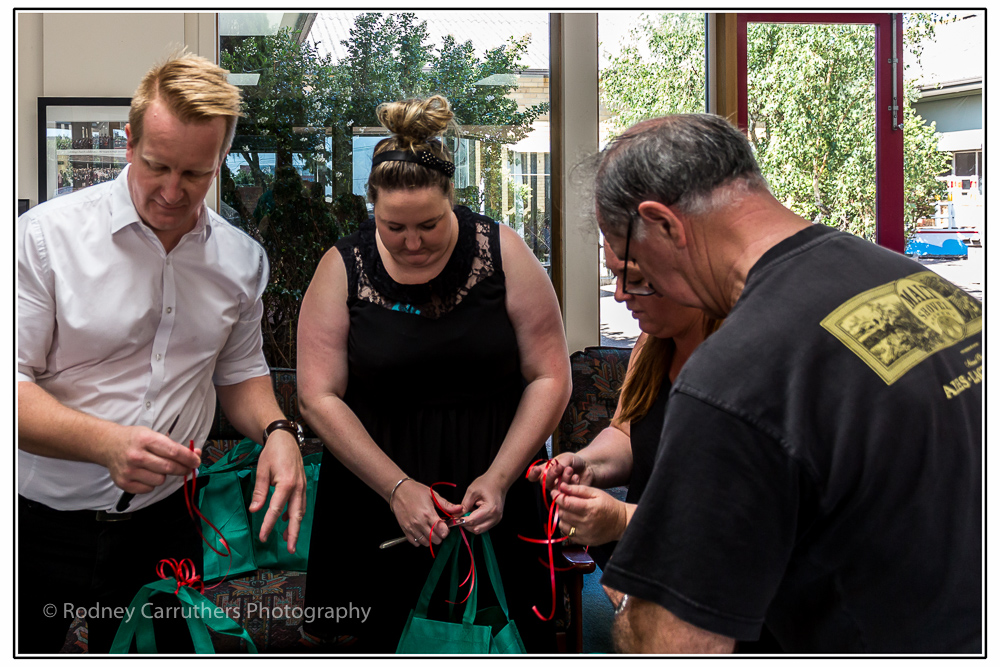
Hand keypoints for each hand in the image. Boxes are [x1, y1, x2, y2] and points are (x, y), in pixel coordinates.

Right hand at [104, 425, 201, 493]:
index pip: (173, 451)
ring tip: (155, 467)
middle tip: (187, 468)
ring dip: (163, 475)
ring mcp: (129, 470)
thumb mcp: (153, 435)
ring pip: (160, 480)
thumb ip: (174, 446)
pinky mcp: (123, 483)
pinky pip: (148, 489)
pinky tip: (145, 474)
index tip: (196, 461)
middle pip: (168, 468)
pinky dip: (151, 483)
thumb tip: (195, 455)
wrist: (108, 444)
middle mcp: (136, 455)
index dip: (188, 458)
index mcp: (146, 439)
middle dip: (182, 469)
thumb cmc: (134, 439)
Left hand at [250, 430, 306, 551]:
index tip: (263, 537)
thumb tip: (255, 509)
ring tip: (288, 540)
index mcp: (286, 483)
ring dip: (295, 526)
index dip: (269, 525)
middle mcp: (297, 487)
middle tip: (290, 549)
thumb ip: (259, 491)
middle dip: (293, 534)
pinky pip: (300, 503)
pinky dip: (295, 514)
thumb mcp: (262, 470)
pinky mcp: (302, 485)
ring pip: (300, 511)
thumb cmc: (273, 452)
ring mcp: (302, 486)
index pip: (276, 509)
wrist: (285, 438)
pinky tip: (287, 521)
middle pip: (295, 515)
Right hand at [392, 480, 463, 547]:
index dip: (447, 530)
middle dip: (440, 535)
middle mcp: (419, 523)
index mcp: (428, 514)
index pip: (442, 531)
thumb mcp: (433, 495)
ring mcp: (411, 528)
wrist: (398, 491)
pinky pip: (414, 543)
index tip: (446, 526)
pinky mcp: (405, 530)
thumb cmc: (415, 491)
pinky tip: (422, 532)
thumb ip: (446, 505)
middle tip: (439, 528)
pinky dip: (420, 541)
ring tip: (431, 530)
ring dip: (431, 539)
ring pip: (426, 543)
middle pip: (435, 539)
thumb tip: (460, 509)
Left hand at [460, 473, 506, 534]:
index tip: (452, 519)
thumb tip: (456, 516)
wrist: (499, 481)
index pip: (472, 521)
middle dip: (465, 524)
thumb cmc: (487, 483)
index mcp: (490, 509)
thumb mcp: (472, 491)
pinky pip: (483, 527)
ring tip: (468, 513)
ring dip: (470, 525)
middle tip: (458, 516)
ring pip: (479, 530)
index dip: (461, 521)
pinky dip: (476, 523)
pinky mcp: (496, 520)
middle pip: (476, 529)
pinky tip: (474, 514)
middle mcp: (495, 517)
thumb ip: (464, 505)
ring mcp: (496, 520)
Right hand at [526, 452, 593, 491]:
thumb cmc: (574, 461)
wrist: (588, 467)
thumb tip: (554, 468)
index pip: (533, 476)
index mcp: (546, 471)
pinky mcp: (568, 495)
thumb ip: (558, 463)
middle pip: (544, 483)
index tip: (538, 470)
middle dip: (551, 475)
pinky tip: (576, 477)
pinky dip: (572, 483)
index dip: (533, 475)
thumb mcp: (566, 458)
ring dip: (563, 478)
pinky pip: (567, 492)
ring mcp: (558, 489)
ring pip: (556, 488)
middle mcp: (550, 481)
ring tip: (570, 470)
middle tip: (559, 467)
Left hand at [553, 481, 628, 545]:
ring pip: (563, 524)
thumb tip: (562, 486)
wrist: (621, 523)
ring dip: (563, 516)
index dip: (557, 496)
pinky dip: (567, 526)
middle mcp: (586, 523)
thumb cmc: (608, 505)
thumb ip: (578, 490)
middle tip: (565, 501)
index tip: (555, 492)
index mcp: (590, 509)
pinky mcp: (584, 541)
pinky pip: (567, 533)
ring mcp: (584, 534)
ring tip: (570, 511)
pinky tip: (573, 520)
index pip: (566, 503)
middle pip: (563, 513)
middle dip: (561, 505)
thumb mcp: (596, 493)